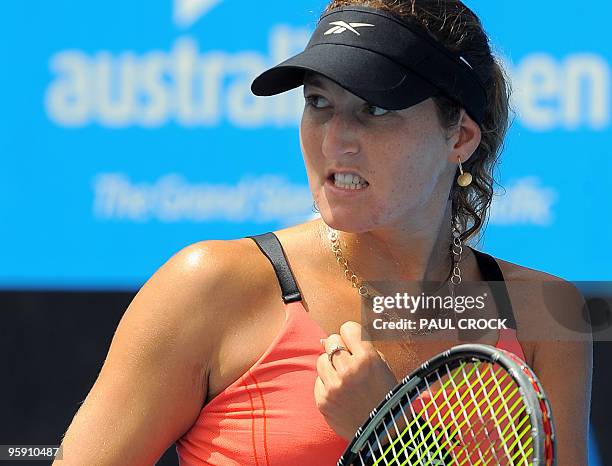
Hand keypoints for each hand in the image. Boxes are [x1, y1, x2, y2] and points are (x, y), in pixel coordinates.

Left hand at [314, 321, 398, 439]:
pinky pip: (318, 380)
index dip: (351, 335)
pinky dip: (327, 383)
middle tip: (348, 360)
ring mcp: (334, 386)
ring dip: (331, 365)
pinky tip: (341, 393)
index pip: (347, 328)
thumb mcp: (384, 368)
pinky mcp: (323, 401)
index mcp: (368, 359)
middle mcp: (349, 370)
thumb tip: (329, 339)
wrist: (381, 434)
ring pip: (321, 359)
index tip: (353, 342)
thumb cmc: (385, 397)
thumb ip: (363, 349)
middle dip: (339, 347)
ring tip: (344, 378)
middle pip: (331, 340)